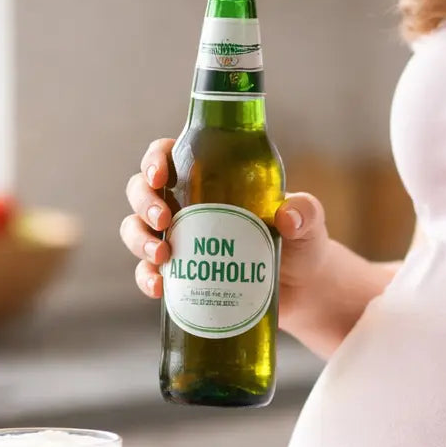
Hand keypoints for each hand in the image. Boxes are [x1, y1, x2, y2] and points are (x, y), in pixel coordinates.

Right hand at [120, 138, 333, 320]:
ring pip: (136, 229)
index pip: (168, 155)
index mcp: (210, 177)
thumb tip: (288, 216)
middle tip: (164, 219)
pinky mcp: (180, 275)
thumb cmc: (301, 244)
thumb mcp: (309, 223)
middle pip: (142, 191)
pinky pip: (147, 272)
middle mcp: (187, 205)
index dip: (154, 160)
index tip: (160, 175)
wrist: (302, 291)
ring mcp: (180, 240)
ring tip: (162, 255)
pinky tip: (158, 287)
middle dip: (143, 202)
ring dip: (139, 240)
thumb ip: (305, 212)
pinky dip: (146, 278)